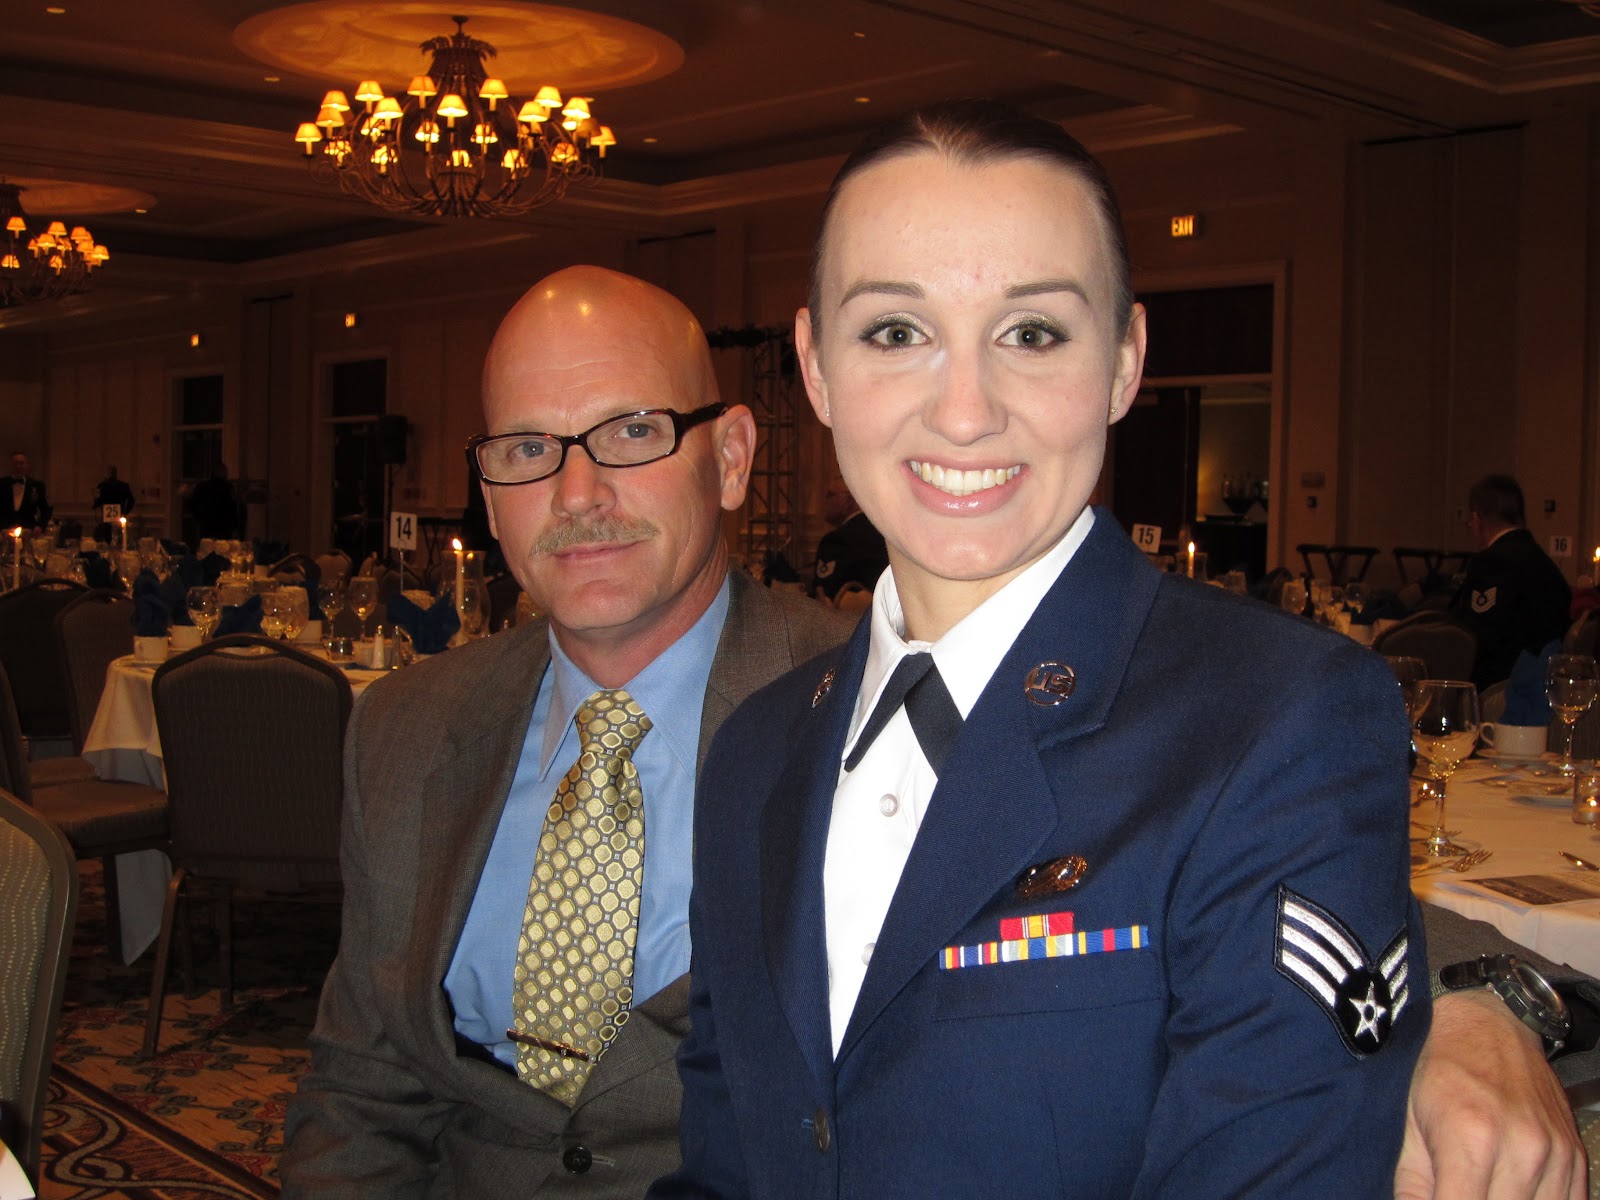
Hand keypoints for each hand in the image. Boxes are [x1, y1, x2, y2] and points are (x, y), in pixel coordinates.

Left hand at [1394, 990, 1585, 1198]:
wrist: (1490, 1025)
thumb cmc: (1440, 1071)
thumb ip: (1412, 1186)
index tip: (1438, 1199)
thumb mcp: (1408, 1122)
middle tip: (1456, 1190)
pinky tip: (1509, 1190)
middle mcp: (1522, 1148)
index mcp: (1471, 1139)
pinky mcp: (1575, 1156)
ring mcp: (1555, 1154)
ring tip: (1479, 1187)